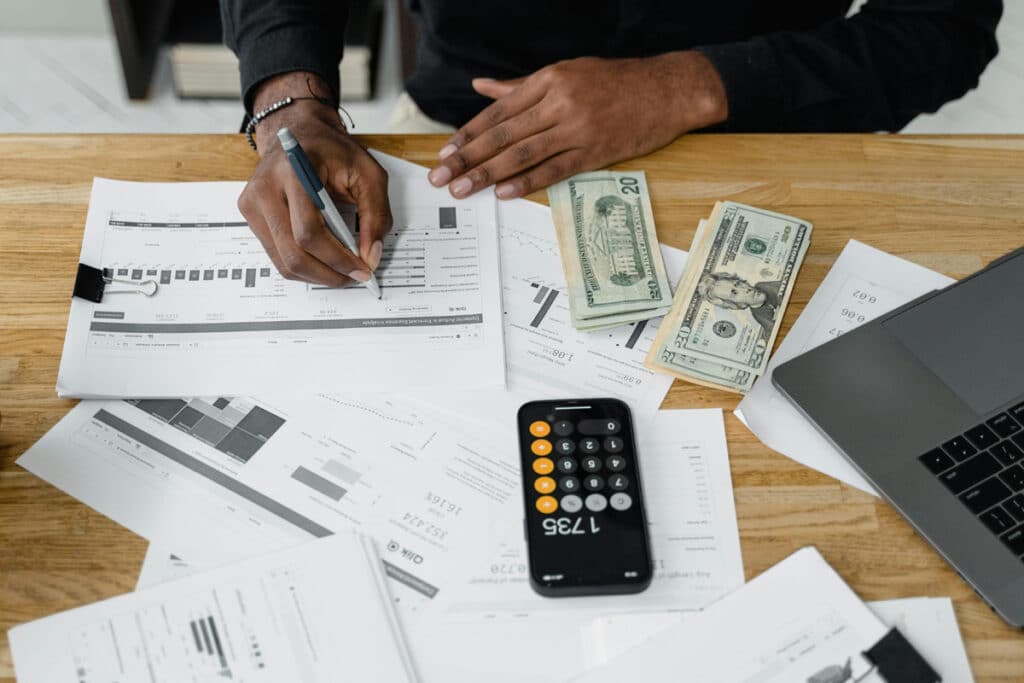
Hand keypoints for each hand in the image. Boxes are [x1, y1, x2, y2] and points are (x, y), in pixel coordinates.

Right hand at [238, 72, 391, 286]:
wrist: (298, 130)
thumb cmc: (333, 151)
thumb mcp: (369, 174)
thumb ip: (376, 216)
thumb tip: (370, 257)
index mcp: (293, 172)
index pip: (309, 232)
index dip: (337, 258)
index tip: (362, 269)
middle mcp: (265, 189)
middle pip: (293, 253)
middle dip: (328, 273)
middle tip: (354, 276)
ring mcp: (252, 203)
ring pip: (283, 261)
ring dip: (316, 275)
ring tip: (341, 271)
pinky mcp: (250, 214)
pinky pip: (276, 255)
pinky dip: (303, 266)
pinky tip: (323, 261)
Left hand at [427, 52, 727, 199]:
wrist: (667, 89)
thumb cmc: (615, 81)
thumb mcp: (567, 72)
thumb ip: (521, 86)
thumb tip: (481, 86)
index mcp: (549, 80)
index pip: (498, 111)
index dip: (469, 133)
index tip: (445, 152)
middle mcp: (559, 102)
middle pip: (503, 134)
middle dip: (468, 157)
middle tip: (440, 177)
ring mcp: (578, 128)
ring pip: (523, 153)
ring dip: (488, 173)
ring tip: (462, 189)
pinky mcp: (596, 151)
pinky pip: (556, 169)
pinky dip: (528, 182)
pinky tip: (505, 193)